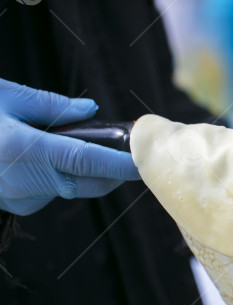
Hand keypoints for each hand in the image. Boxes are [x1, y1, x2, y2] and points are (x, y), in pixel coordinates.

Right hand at [0, 79, 139, 215]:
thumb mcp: (6, 97)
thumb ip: (52, 106)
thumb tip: (90, 110)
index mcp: (23, 149)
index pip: (88, 161)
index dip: (121, 164)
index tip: (146, 161)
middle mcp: (24, 181)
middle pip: (90, 182)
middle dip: (114, 170)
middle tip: (128, 151)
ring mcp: (21, 198)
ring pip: (73, 188)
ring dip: (86, 172)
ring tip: (79, 146)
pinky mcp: (18, 206)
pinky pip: (54, 192)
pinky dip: (60, 177)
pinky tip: (47, 159)